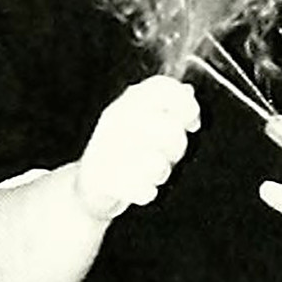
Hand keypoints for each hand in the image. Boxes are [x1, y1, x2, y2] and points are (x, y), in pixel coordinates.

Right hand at [75, 76, 199, 220]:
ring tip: (154, 172)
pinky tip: (142, 187)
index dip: (186, 105)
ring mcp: (108, 149)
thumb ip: (166, 105)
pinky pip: (141, 189)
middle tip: (171, 154)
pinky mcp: (103, 179)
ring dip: (161, 172)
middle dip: (178, 147)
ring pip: (157, 163)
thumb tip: (188, 91)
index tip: (193, 122)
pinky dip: (146, 192)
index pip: (163, 89)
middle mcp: (117, 119)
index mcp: (129, 101)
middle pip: (169, 129)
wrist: (88, 183)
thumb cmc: (123, 148)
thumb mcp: (143, 119)